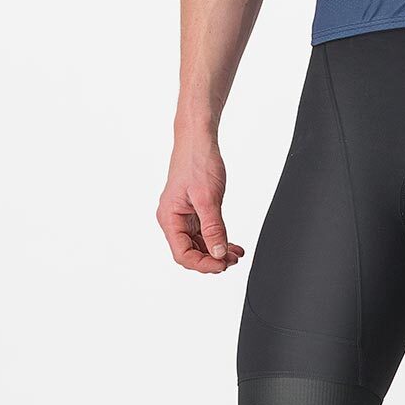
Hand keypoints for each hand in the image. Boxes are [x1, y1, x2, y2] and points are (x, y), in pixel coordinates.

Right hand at [157, 134, 244, 273]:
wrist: (199, 140)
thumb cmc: (198, 162)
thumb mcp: (208, 198)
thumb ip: (213, 228)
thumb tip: (218, 253)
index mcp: (169, 218)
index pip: (183, 253)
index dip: (203, 264)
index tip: (222, 265)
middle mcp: (174, 219)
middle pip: (190, 251)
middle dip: (212, 259)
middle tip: (233, 261)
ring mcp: (184, 215)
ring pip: (198, 243)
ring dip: (216, 250)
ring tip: (235, 254)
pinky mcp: (194, 209)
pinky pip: (204, 231)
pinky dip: (217, 238)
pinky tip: (231, 243)